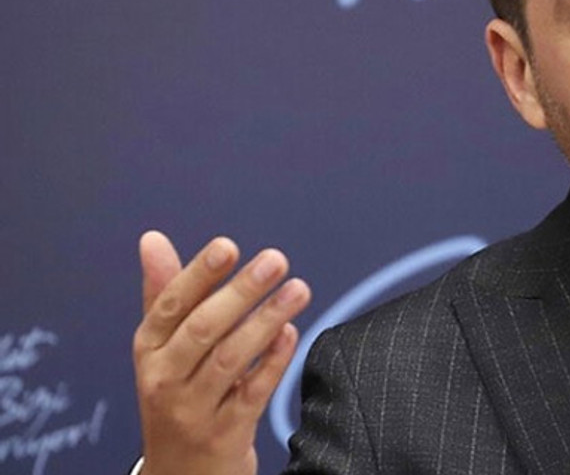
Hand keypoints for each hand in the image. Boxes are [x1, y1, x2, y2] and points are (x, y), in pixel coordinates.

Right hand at [133, 231, 311, 474]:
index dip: (199, 274)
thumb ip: (164, 292)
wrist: (179, 472)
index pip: (170, 306)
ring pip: (231, 358)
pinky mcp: (225, 433)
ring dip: (267, 319)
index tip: (227, 246)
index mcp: (149, 350)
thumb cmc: (175, 396)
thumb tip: (152, 239)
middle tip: (275, 260)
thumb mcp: (161, 348)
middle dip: (240, 291)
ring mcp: (194, 409)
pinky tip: (291, 333)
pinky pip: (252, 392)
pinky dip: (272, 361)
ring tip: (298, 289)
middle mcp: (165, 379)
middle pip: (202, 329)